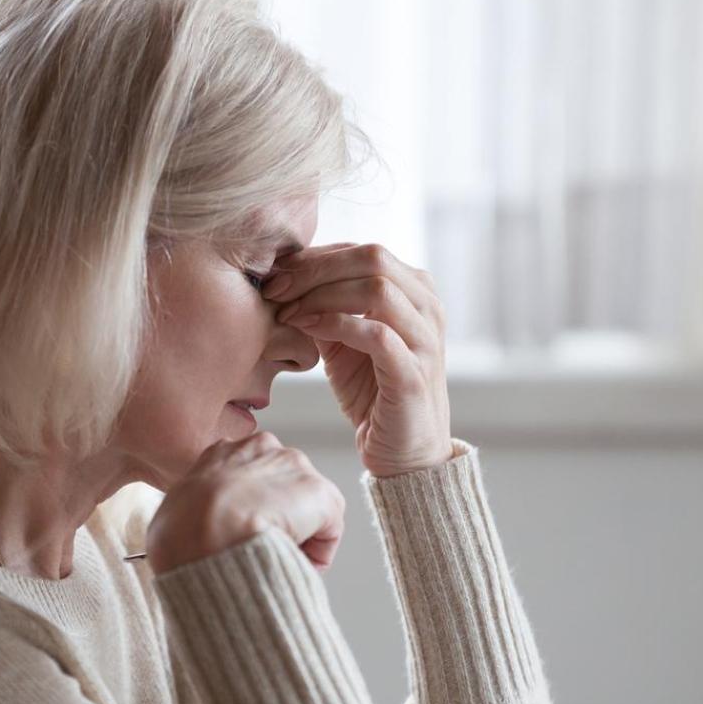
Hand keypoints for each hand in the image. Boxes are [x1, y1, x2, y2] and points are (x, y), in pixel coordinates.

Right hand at [146, 431, 345, 574]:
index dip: (248, 512)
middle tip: (263, 551)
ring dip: (297, 535)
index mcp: (222, 452)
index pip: (247, 478)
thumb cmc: (179, 533)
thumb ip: (194, 515)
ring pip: (306, 509)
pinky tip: (294, 564)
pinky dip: (317, 553)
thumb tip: (194, 537)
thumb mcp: (174, 514)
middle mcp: (262, 448)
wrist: (204, 534)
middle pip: (282, 489)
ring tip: (276, 560)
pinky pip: (328, 531)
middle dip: (278, 520)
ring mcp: (294, 468)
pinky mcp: (320, 493)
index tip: (243, 537)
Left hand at [262, 243, 453, 477]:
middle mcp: (427, 307)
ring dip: (322, 295)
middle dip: (315, 269)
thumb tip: (284, 279)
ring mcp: (425, 339)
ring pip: (377, 288)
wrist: (402, 451)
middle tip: (275, 288)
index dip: (315, 257)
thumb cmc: (372, 392)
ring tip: (287, 311)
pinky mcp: (413, 374)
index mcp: (414, 290)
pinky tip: (305, 329)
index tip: (275, 275)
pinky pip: (376, 334)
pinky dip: (335, 325)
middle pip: (372, 258)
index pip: (361, 252)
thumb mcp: (342, 341)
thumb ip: (324, 308)